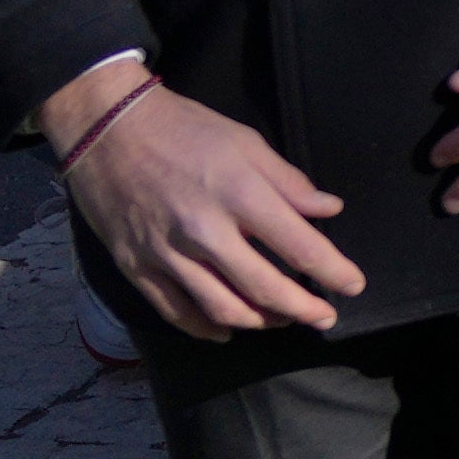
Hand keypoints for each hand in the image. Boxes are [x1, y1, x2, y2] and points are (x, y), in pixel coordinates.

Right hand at [54, 62, 363, 337]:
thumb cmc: (183, 129)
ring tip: (281, 320)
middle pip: (264, 288)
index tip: (353, 285)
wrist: (105, 128)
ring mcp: (166, 252)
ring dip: (260, 322)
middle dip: (302, 309)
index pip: (300, 247)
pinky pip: (174, 310)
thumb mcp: (245, 142)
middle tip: (324, 317)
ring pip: (221, 307)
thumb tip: (329, 209)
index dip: (333, 272)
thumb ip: (289, 181)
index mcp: (240, 194)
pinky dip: (204, 327)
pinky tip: (227, 330)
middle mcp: (204, 230)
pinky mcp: (135, 265)